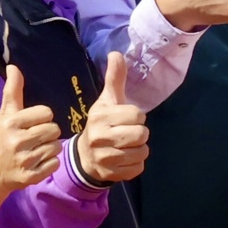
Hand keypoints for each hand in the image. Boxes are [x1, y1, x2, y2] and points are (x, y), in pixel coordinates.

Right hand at [0, 66, 63, 196]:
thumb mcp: (3, 116)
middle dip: (47, 133)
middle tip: (34, 139)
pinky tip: (35, 163)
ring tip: (34, 151)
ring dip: (49, 149)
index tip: (31, 124)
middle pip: (54, 129)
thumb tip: (13, 67)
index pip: (47, 113)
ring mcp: (23, 160)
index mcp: (10, 123)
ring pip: (56, 147)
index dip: (42, 118)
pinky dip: (49, 164)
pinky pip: (55, 163)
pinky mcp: (30, 177)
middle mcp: (16, 141)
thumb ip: (12, 92)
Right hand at [74, 52, 149, 185]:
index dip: (136, 116)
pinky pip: (138, 168)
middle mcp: (100, 138)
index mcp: (100, 117)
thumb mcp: (107, 101)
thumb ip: (114, 79)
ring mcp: (105, 158)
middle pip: (142, 134)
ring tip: (125, 145)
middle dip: (139, 133)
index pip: (138, 115)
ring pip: (142, 152)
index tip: (125, 118)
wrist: (85, 156)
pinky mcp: (112, 174)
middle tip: (127, 133)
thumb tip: (116, 53)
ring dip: (139, 149)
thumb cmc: (101, 124)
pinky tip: (123, 158)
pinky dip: (135, 164)